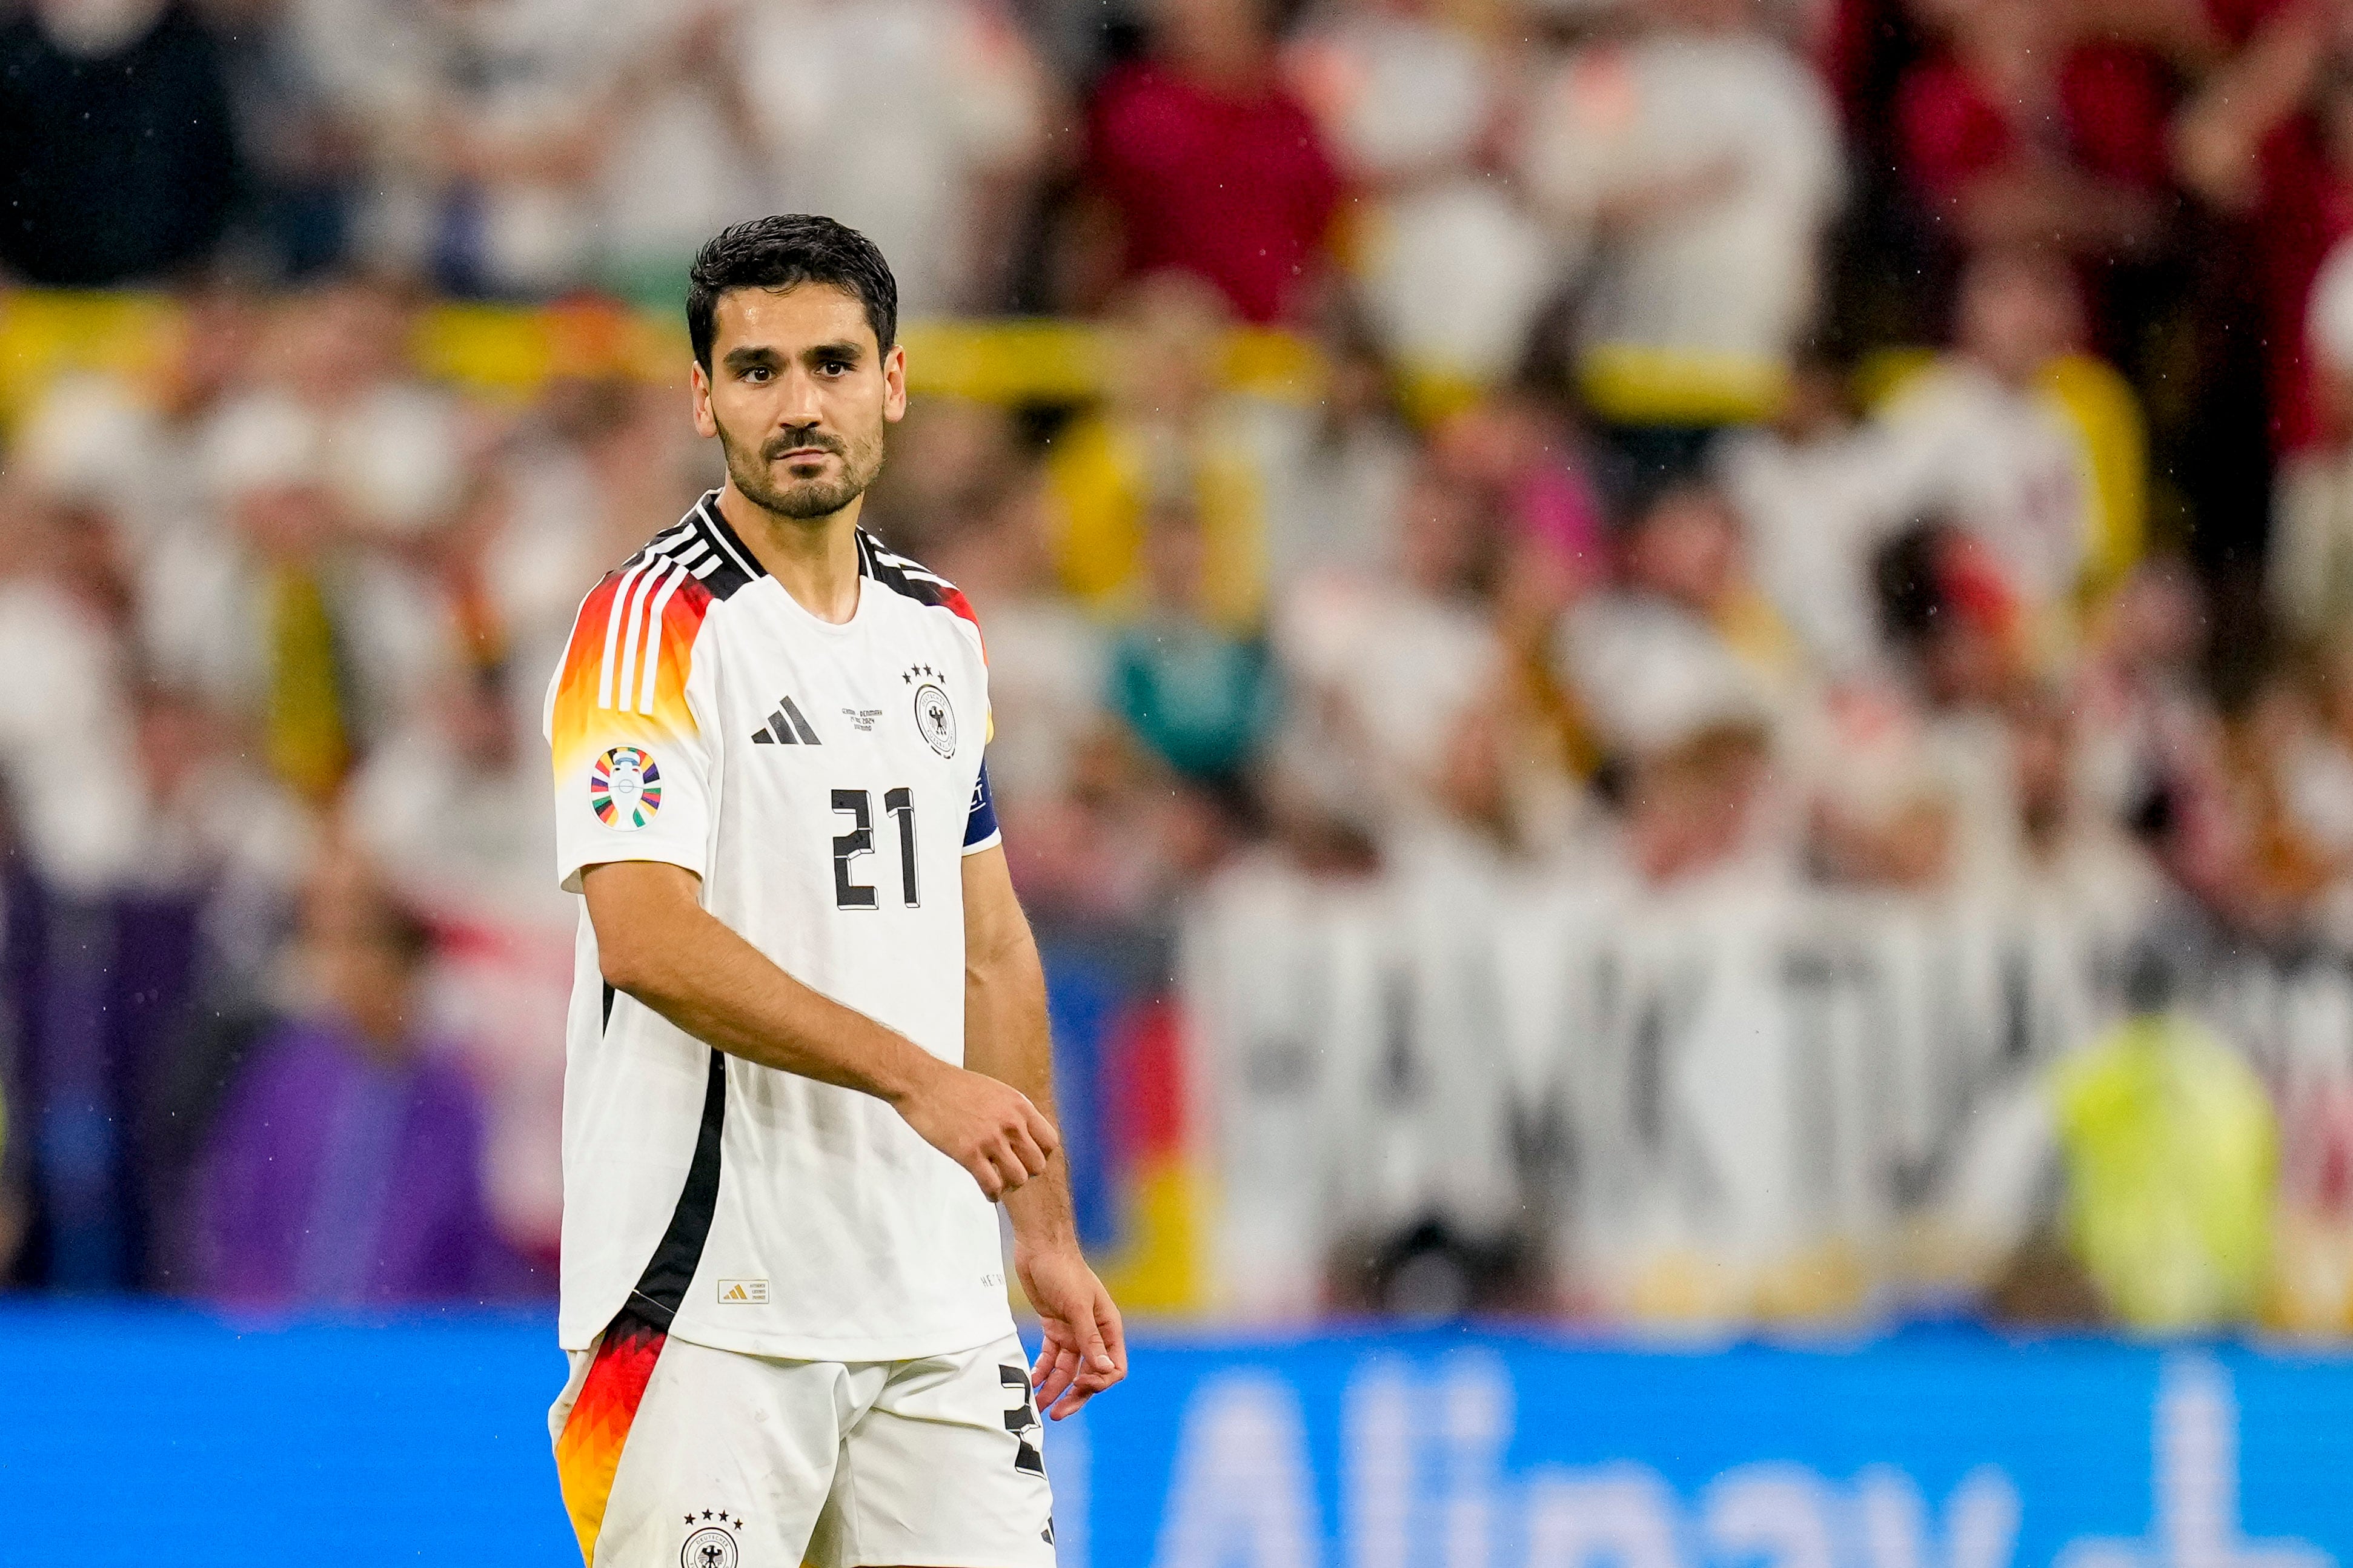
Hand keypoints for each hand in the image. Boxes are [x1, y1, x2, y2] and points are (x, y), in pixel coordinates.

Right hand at [894, 1059, 1057, 1200]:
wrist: (923, 1084)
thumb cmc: (955, 1086)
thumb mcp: (997, 1091)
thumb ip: (1014, 1112)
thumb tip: (1025, 1135)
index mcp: (1019, 1105)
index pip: (1049, 1142)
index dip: (1041, 1155)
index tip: (1028, 1158)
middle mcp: (1011, 1123)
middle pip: (1037, 1164)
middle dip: (1026, 1172)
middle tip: (1012, 1172)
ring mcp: (990, 1139)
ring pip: (1018, 1178)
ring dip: (1009, 1185)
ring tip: (999, 1182)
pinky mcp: (968, 1153)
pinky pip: (992, 1185)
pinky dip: (992, 1194)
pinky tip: (988, 1191)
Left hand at [1018, 1243, 1125, 1419]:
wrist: (1039, 1248)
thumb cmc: (1064, 1270)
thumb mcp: (1078, 1306)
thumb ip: (1090, 1339)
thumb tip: (1104, 1370)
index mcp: (1108, 1327)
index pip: (1114, 1366)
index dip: (1100, 1382)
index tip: (1080, 1386)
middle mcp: (1092, 1333)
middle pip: (1089, 1374)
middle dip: (1075, 1395)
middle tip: (1057, 1414)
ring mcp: (1072, 1332)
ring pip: (1067, 1370)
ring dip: (1054, 1388)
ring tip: (1038, 1405)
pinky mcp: (1053, 1328)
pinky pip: (1050, 1358)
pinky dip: (1042, 1371)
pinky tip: (1031, 1382)